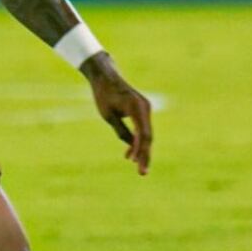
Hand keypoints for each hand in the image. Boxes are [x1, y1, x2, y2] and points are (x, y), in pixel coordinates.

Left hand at [84, 55, 152, 174]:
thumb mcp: (109, 116)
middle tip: (142, 173)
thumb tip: (132, 146)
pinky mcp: (142, 110)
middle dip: (144, 155)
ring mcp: (145, 109)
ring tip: (136, 167)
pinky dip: (138, 141)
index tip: (138, 167)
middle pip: (148, 136)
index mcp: (137, 108)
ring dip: (141, 150)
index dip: (142, 153)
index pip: (143, 135)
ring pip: (146, 134)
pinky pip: (143, 129)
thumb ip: (121, 131)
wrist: (106, 76)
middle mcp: (145, 108)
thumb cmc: (104, 95)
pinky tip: (130, 154)